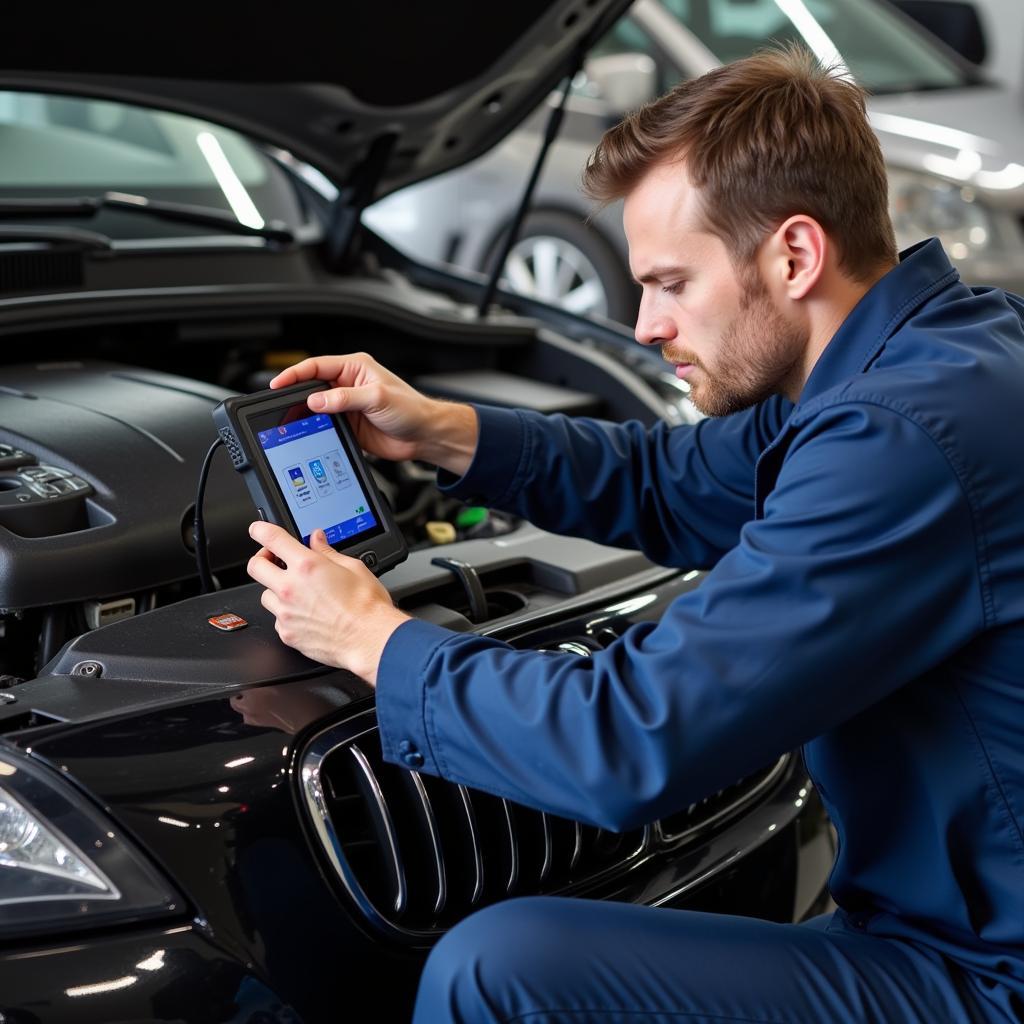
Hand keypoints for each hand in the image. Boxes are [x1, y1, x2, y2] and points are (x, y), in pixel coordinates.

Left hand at [246, 521, 409, 684]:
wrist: (370, 639)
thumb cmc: (367, 606)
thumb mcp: (353, 567)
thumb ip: (328, 552)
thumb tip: (317, 540)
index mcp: (307, 566)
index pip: (271, 539)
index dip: (260, 529)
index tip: (258, 530)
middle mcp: (291, 588)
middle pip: (256, 566)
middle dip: (262, 559)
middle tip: (275, 561)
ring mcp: (286, 613)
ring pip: (264, 595)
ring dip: (275, 590)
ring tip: (296, 592)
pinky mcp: (287, 634)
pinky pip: (276, 619)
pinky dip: (286, 614)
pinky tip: (304, 614)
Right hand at [269, 352, 477, 474]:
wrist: (424, 436)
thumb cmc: (411, 409)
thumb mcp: (377, 398)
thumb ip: (345, 398)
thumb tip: (317, 400)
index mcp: (355, 368)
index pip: (316, 366)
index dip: (294, 374)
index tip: (277, 384)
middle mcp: (348, 384)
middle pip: (312, 386)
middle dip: (296, 395)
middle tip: (279, 406)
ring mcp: (347, 406)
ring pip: (316, 408)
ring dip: (305, 414)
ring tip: (291, 421)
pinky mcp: (348, 426)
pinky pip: (325, 425)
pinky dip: (315, 429)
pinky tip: (308, 434)